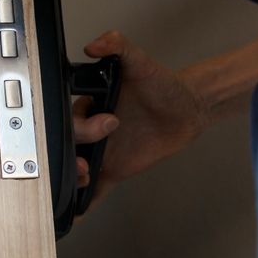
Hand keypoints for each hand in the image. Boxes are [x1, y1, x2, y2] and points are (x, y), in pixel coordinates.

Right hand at [73, 30, 207, 204]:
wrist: (187, 110)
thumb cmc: (163, 85)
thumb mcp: (141, 62)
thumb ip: (119, 46)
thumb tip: (96, 44)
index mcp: (92, 104)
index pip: (73, 117)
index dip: (79, 126)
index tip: (103, 125)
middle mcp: (93, 129)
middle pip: (70, 146)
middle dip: (73, 155)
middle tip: (89, 160)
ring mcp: (102, 151)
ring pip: (77, 168)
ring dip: (74, 178)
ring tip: (84, 179)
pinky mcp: (114, 169)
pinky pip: (94, 187)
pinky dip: (84, 201)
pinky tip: (77, 214)